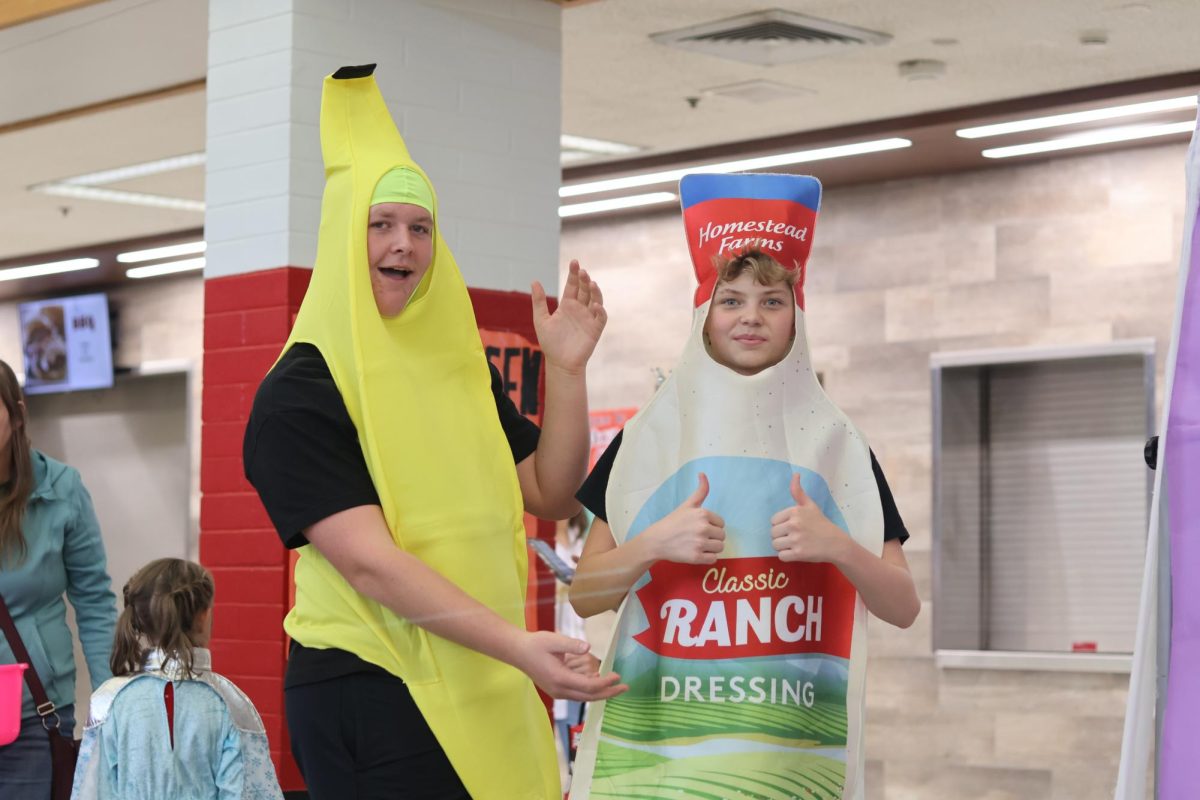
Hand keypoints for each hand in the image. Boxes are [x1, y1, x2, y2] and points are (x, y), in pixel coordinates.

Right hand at [515, 631, 626, 700]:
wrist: (518, 652)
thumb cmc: (535, 644)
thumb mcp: (553, 641)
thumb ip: (572, 645)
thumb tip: (588, 648)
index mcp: (560, 679)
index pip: (589, 686)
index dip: (606, 683)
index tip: (618, 677)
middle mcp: (560, 690)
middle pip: (589, 696)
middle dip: (608, 693)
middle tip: (625, 687)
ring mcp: (557, 692)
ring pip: (584, 697)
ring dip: (600, 691)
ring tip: (615, 684)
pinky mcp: (556, 689)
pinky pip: (577, 693)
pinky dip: (589, 689)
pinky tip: (597, 679)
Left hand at [532, 260, 606, 374]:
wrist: (559, 363)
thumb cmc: (550, 343)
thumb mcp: (541, 320)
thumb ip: (539, 301)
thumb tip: (534, 281)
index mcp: (567, 305)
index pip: (572, 286)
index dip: (574, 274)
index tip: (574, 262)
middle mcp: (580, 309)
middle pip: (585, 290)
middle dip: (584, 280)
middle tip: (582, 271)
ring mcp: (588, 318)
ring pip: (595, 300)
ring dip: (595, 292)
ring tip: (591, 283)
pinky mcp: (595, 330)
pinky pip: (600, 318)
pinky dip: (600, 311)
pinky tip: (596, 306)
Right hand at [647, 473, 725, 564]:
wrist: (656, 540)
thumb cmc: (672, 522)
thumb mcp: (687, 505)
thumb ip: (700, 491)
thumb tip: (702, 473)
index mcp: (702, 513)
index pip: (721, 523)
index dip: (712, 526)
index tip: (699, 527)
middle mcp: (703, 528)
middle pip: (722, 536)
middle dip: (712, 537)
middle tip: (698, 537)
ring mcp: (700, 543)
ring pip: (719, 548)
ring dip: (711, 548)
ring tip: (698, 545)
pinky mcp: (696, 557)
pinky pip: (713, 559)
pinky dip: (707, 558)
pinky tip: (697, 553)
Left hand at [770, 474, 847, 563]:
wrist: (836, 543)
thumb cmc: (821, 524)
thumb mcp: (810, 505)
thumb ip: (798, 492)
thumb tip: (795, 474)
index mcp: (794, 511)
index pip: (773, 521)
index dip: (781, 525)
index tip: (793, 527)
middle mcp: (794, 524)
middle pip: (772, 533)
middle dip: (781, 536)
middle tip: (795, 537)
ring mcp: (796, 540)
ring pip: (775, 545)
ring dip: (783, 547)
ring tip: (795, 544)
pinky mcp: (798, 554)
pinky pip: (781, 556)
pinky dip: (787, 556)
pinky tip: (797, 552)